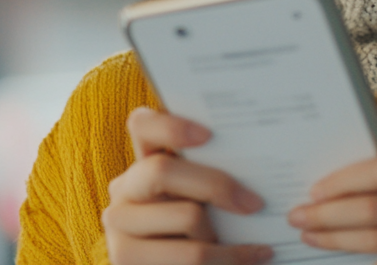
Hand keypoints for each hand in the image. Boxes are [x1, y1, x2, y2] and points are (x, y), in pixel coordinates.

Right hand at [103, 107, 273, 264]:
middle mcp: (124, 188)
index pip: (142, 125)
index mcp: (144, 160)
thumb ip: (211, 176)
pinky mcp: (123, 258)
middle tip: (255, 203)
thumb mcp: (203, 198)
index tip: (209, 135)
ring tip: (250, 243)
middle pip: (161, 170)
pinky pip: (191, 254)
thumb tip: (258, 165)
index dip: (170, 125)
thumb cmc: (204, 228)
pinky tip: (255, 256)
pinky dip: (231, 257)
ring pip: (186, 216)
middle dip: (216, 185)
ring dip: (223, 233)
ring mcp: (118, 224)